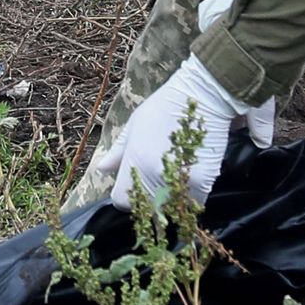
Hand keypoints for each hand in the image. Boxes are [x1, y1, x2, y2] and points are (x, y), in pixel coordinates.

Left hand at [75, 56, 273, 212]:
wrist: (202, 96)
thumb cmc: (164, 106)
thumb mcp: (134, 125)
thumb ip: (118, 152)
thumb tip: (101, 170)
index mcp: (134, 163)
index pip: (121, 201)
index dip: (126, 196)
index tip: (133, 187)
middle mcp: (155, 177)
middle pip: (145, 207)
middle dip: (147, 199)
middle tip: (155, 182)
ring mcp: (179, 181)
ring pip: (169, 208)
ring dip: (169, 200)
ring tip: (172, 179)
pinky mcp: (203, 181)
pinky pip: (192, 203)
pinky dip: (190, 197)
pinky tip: (189, 179)